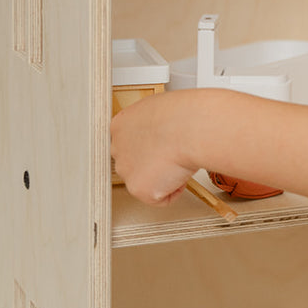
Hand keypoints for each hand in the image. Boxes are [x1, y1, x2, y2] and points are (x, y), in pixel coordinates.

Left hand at [110, 90, 198, 205]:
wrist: (190, 128)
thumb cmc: (184, 114)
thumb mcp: (161, 108)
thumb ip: (153, 123)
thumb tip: (164, 130)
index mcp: (120, 125)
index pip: (132, 143)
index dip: (153, 146)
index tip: (166, 144)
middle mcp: (117, 148)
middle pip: (136, 164)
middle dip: (154, 163)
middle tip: (174, 155)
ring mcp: (126, 170)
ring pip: (147, 182)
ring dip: (164, 176)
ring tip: (180, 162)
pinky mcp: (138, 189)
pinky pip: (161, 198)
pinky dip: (176, 190)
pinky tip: (182, 173)